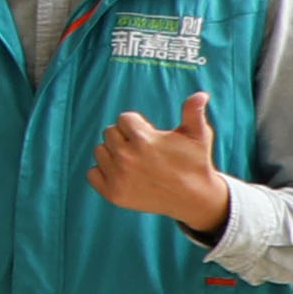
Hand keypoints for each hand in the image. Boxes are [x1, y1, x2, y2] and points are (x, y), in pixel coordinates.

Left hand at [90, 89, 231, 233]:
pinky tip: (123, 173)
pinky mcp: (112, 193)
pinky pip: (92, 173)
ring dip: (113, 153)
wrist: (193, 198)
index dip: (138, 125)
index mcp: (144, 140)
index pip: (124, 119)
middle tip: (143, 149)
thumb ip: (193, 112)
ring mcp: (118, 177)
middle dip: (124, 137)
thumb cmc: (195, 162)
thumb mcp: (199, 135)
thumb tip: (200, 94)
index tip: (151, 135)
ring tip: (135, 161)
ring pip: (100, 151)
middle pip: (109, 133)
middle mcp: (127, 158)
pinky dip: (103, 172)